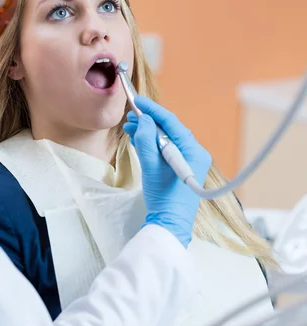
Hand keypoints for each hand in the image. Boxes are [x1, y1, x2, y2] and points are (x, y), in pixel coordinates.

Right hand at [124, 96, 210, 247]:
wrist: (170, 224)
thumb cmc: (164, 199)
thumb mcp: (152, 168)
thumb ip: (146, 141)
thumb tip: (143, 120)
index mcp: (193, 151)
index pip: (172, 123)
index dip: (153, 110)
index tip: (137, 100)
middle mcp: (194, 153)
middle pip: (170, 129)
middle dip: (149, 121)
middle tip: (130, 115)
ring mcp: (188, 161)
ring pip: (166, 139)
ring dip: (148, 132)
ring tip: (130, 126)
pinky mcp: (179, 168)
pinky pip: (165, 150)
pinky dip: (152, 144)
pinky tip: (138, 139)